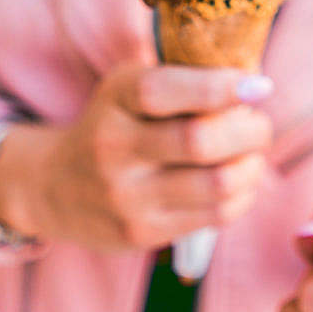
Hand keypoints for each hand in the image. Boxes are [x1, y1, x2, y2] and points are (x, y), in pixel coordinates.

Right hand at [0, 63, 273, 250]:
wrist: (53, 187)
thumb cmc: (116, 124)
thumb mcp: (131, 88)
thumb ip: (186, 80)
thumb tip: (256, 80)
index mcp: (117, 98)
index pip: (163, 90)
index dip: (219, 87)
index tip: (258, 87)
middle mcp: (114, 146)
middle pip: (200, 141)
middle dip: (250, 130)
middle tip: (259, 125)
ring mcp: (126, 195)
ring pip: (218, 184)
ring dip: (252, 166)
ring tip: (251, 156)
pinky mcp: (142, 232)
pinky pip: (216, 215)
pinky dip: (242, 195)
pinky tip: (237, 183)